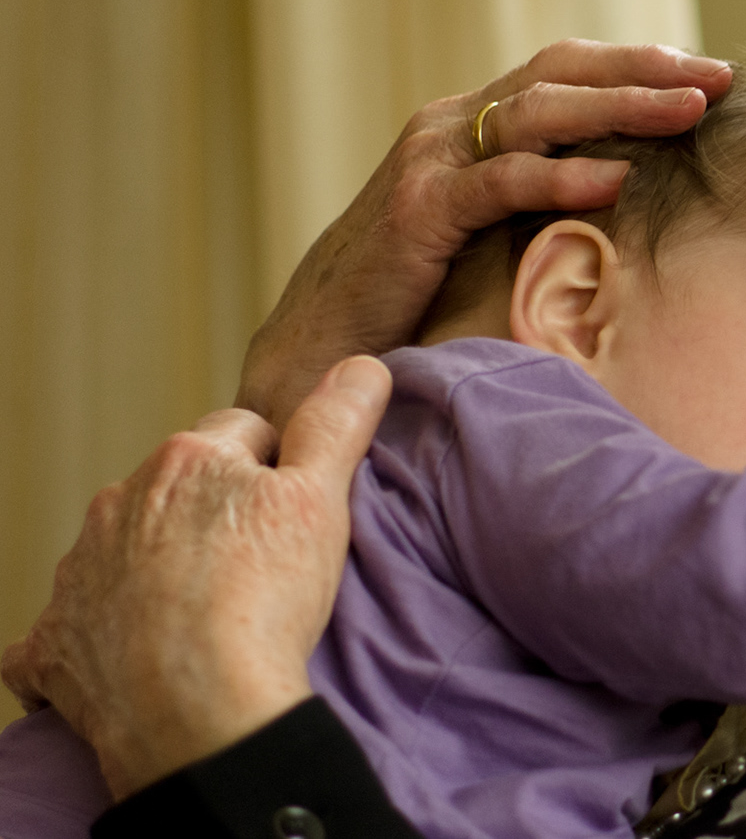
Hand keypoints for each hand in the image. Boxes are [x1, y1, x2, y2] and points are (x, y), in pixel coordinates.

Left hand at [2, 357, 390, 799]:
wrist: (198, 715)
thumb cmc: (264, 602)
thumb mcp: (322, 500)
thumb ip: (338, 423)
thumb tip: (361, 365)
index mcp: (185, 461)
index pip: (243, 433)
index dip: (278, 469)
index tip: (296, 515)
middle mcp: (117, 504)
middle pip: (176, 491)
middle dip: (211, 518)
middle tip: (258, 570)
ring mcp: (76, 577)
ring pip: (122, 554)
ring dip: (154, 573)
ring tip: (205, 620)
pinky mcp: (49, 646)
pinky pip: (67, 632)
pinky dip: (95, 642)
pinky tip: (131, 664)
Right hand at [239, 40, 730, 423]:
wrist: (323, 343)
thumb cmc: (419, 295)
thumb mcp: (493, 232)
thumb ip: (544, 201)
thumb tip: (638, 195)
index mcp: (473, 125)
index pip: (566, 71)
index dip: (638, 65)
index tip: (709, 75)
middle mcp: (451, 126)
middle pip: (561, 73)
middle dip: (646, 71)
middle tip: (718, 78)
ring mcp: (431, 160)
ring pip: (538, 112)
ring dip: (622, 106)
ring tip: (689, 113)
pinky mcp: (419, 209)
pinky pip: (501, 181)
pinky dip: (562, 174)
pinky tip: (618, 178)